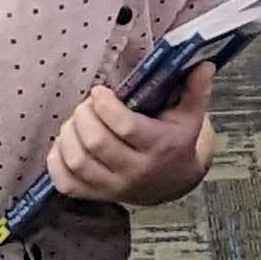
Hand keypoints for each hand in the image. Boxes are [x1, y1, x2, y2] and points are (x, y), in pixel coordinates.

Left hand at [44, 65, 215, 206]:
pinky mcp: (95, 195)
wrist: (172, 182)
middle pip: (96, 143)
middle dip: (84, 116)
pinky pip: (65, 182)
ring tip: (77, 120)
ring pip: (77, 161)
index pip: (125, 127)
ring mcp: (113, 187)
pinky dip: (57, 160)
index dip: (106, 105)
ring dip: (69, 133)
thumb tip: (204, 64)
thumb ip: (196, 89)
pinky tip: (66, 143)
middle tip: (87, 104)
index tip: (101, 91)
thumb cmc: (176, 143)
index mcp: (159, 147)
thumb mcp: (189, 116)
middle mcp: (135, 171)